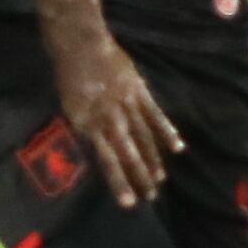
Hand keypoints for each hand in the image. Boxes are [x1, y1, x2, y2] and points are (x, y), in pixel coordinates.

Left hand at [49, 25, 182, 209]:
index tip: (129, 202)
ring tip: (160, 180)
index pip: (108, 161)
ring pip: (144, 138)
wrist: (81, 45)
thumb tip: (94, 147)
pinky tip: (177, 148)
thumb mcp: (70, 107)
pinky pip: (155, 116)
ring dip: (153, 160)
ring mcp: (127, 106)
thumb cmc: (70, 76)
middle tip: (150, 197)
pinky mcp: (140, 93)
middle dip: (140, 177)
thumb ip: (84, 127)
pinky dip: (166, 132)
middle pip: (129, 154)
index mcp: (91, 126)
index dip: (119, 182)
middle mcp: (111, 120)